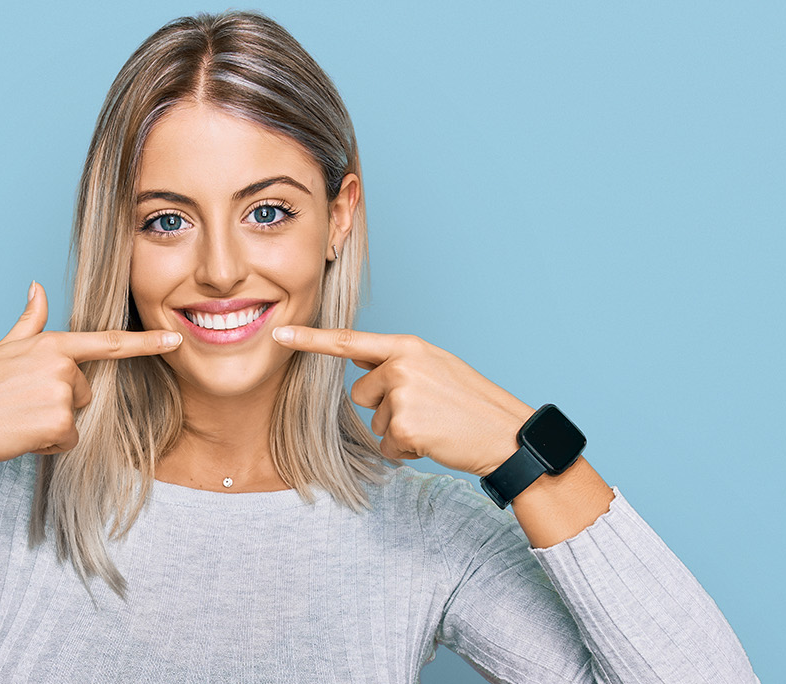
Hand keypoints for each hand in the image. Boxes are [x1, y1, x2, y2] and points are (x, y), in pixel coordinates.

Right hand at [0, 282, 183, 467]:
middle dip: (60, 404)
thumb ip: (30, 320)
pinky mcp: (59, 422)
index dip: (145, 341)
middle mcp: (61, 364)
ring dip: (52, 425)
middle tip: (21, 404)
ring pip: (77, 418)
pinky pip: (68, 440)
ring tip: (18, 418)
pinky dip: (47, 444)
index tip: (175, 338)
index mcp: (52, 343)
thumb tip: (38, 286)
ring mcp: (61, 392)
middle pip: (86, 393)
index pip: (108, 342)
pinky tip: (20, 434)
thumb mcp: (5, 347)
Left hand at [273, 325, 533, 476]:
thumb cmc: (470, 402)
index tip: (280, 335)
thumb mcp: (436, 367)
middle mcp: (401, 365)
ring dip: (400, 430)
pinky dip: (407, 450)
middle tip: (427, 410)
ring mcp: (402, 395)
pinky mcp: (404, 426)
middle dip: (387, 407)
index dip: (311, 340)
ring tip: (436, 424)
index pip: (349, 342)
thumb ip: (395, 361)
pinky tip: (434, 441)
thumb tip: (357, 360)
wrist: (504, 434)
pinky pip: (387, 445)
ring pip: (376, 421)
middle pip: (362, 393)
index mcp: (408, 347)